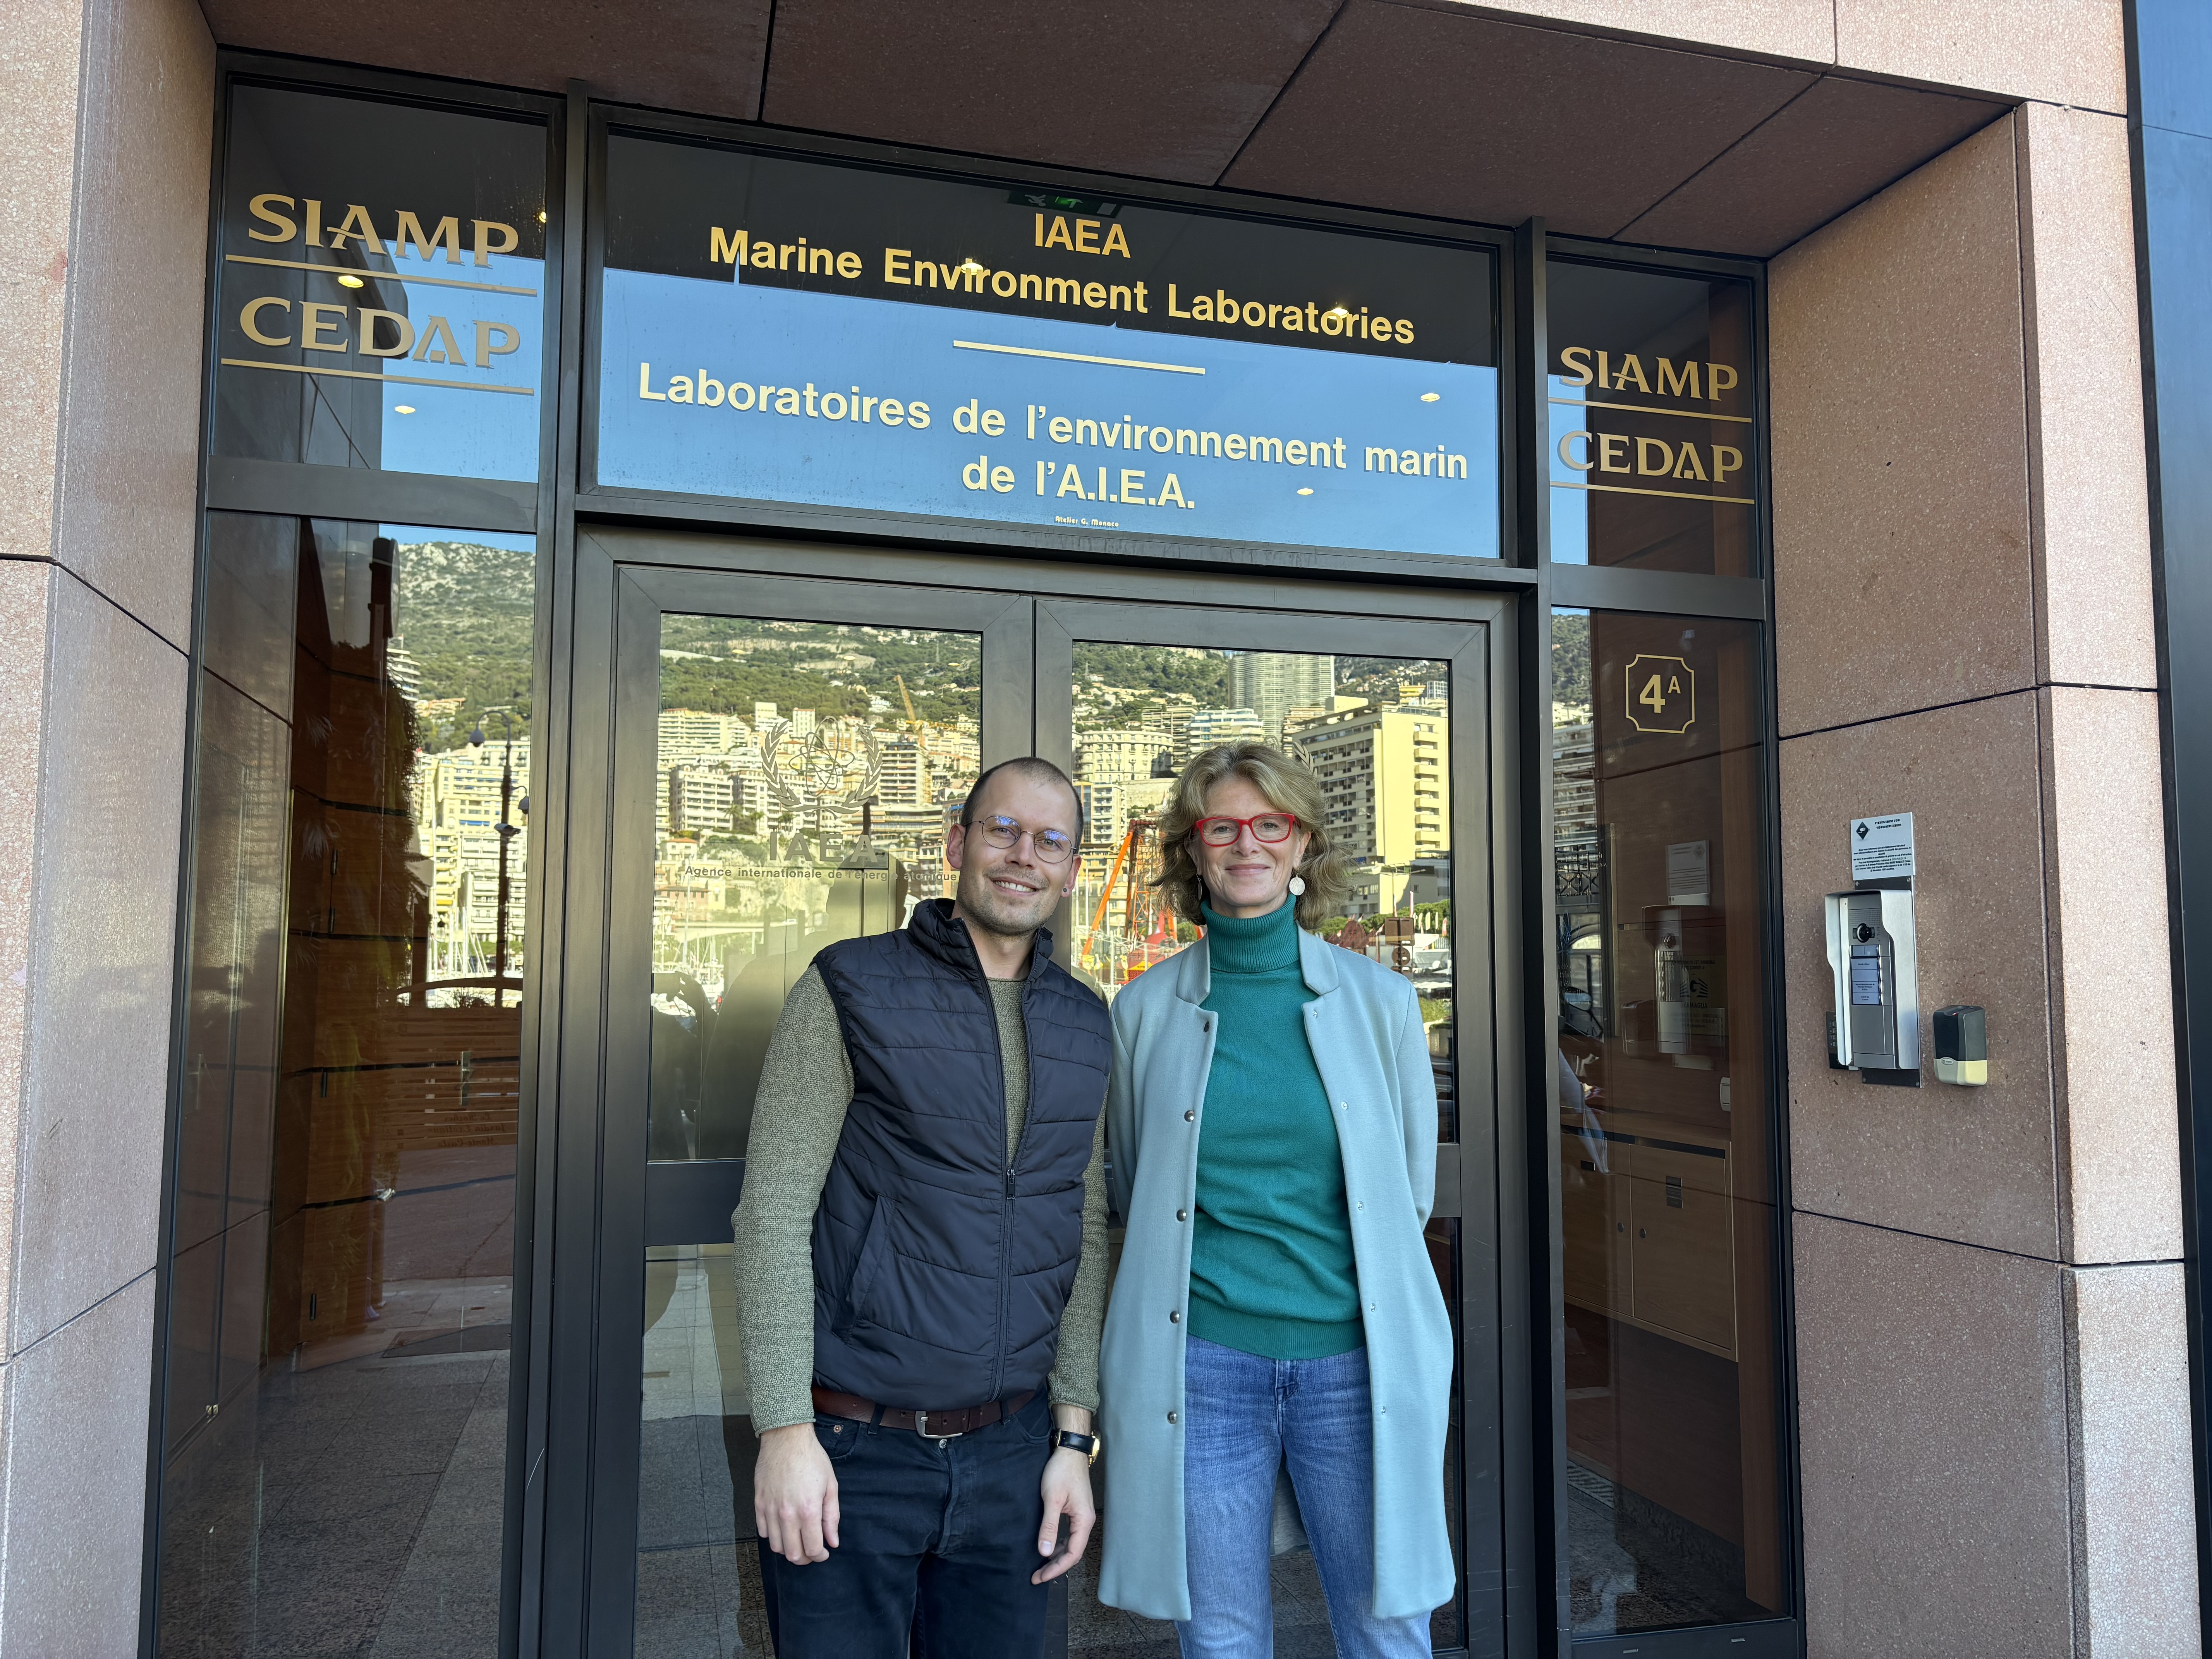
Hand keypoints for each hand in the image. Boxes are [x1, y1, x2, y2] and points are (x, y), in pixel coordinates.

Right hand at [755, 1423, 840, 1564]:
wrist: (786, 1438)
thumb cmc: (812, 1459)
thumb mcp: (831, 1485)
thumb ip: (832, 1517)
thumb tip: (833, 1542)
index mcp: (808, 1510)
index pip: (812, 1549)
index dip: (820, 1556)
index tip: (824, 1552)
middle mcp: (787, 1514)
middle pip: (792, 1554)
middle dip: (804, 1558)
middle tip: (811, 1551)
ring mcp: (770, 1510)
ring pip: (776, 1546)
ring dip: (788, 1549)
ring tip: (797, 1540)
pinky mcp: (758, 1503)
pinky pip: (763, 1531)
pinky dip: (773, 1536)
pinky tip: (783, 1527)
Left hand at [1032, 1448, 1094, 1584]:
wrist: (1069, 1450)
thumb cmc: (1061, 1472)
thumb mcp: (1052, 1499)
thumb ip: (1049, 1526)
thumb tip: (1044, 1553)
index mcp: (1084, 1521)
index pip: (1072, 1554)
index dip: (1056, 1568)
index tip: (1040, 1577)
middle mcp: (1086, 1521)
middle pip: (1073, 1552)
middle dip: (1055, 1566)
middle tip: (1036, 1576)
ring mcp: (1081, 1516)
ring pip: (1071, 1544)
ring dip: (1056, 1557)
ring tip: (1040, 1567)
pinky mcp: (1075, 1511)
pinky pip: (1069, 1535)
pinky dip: (1058, 1545)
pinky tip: (1047, 1548)